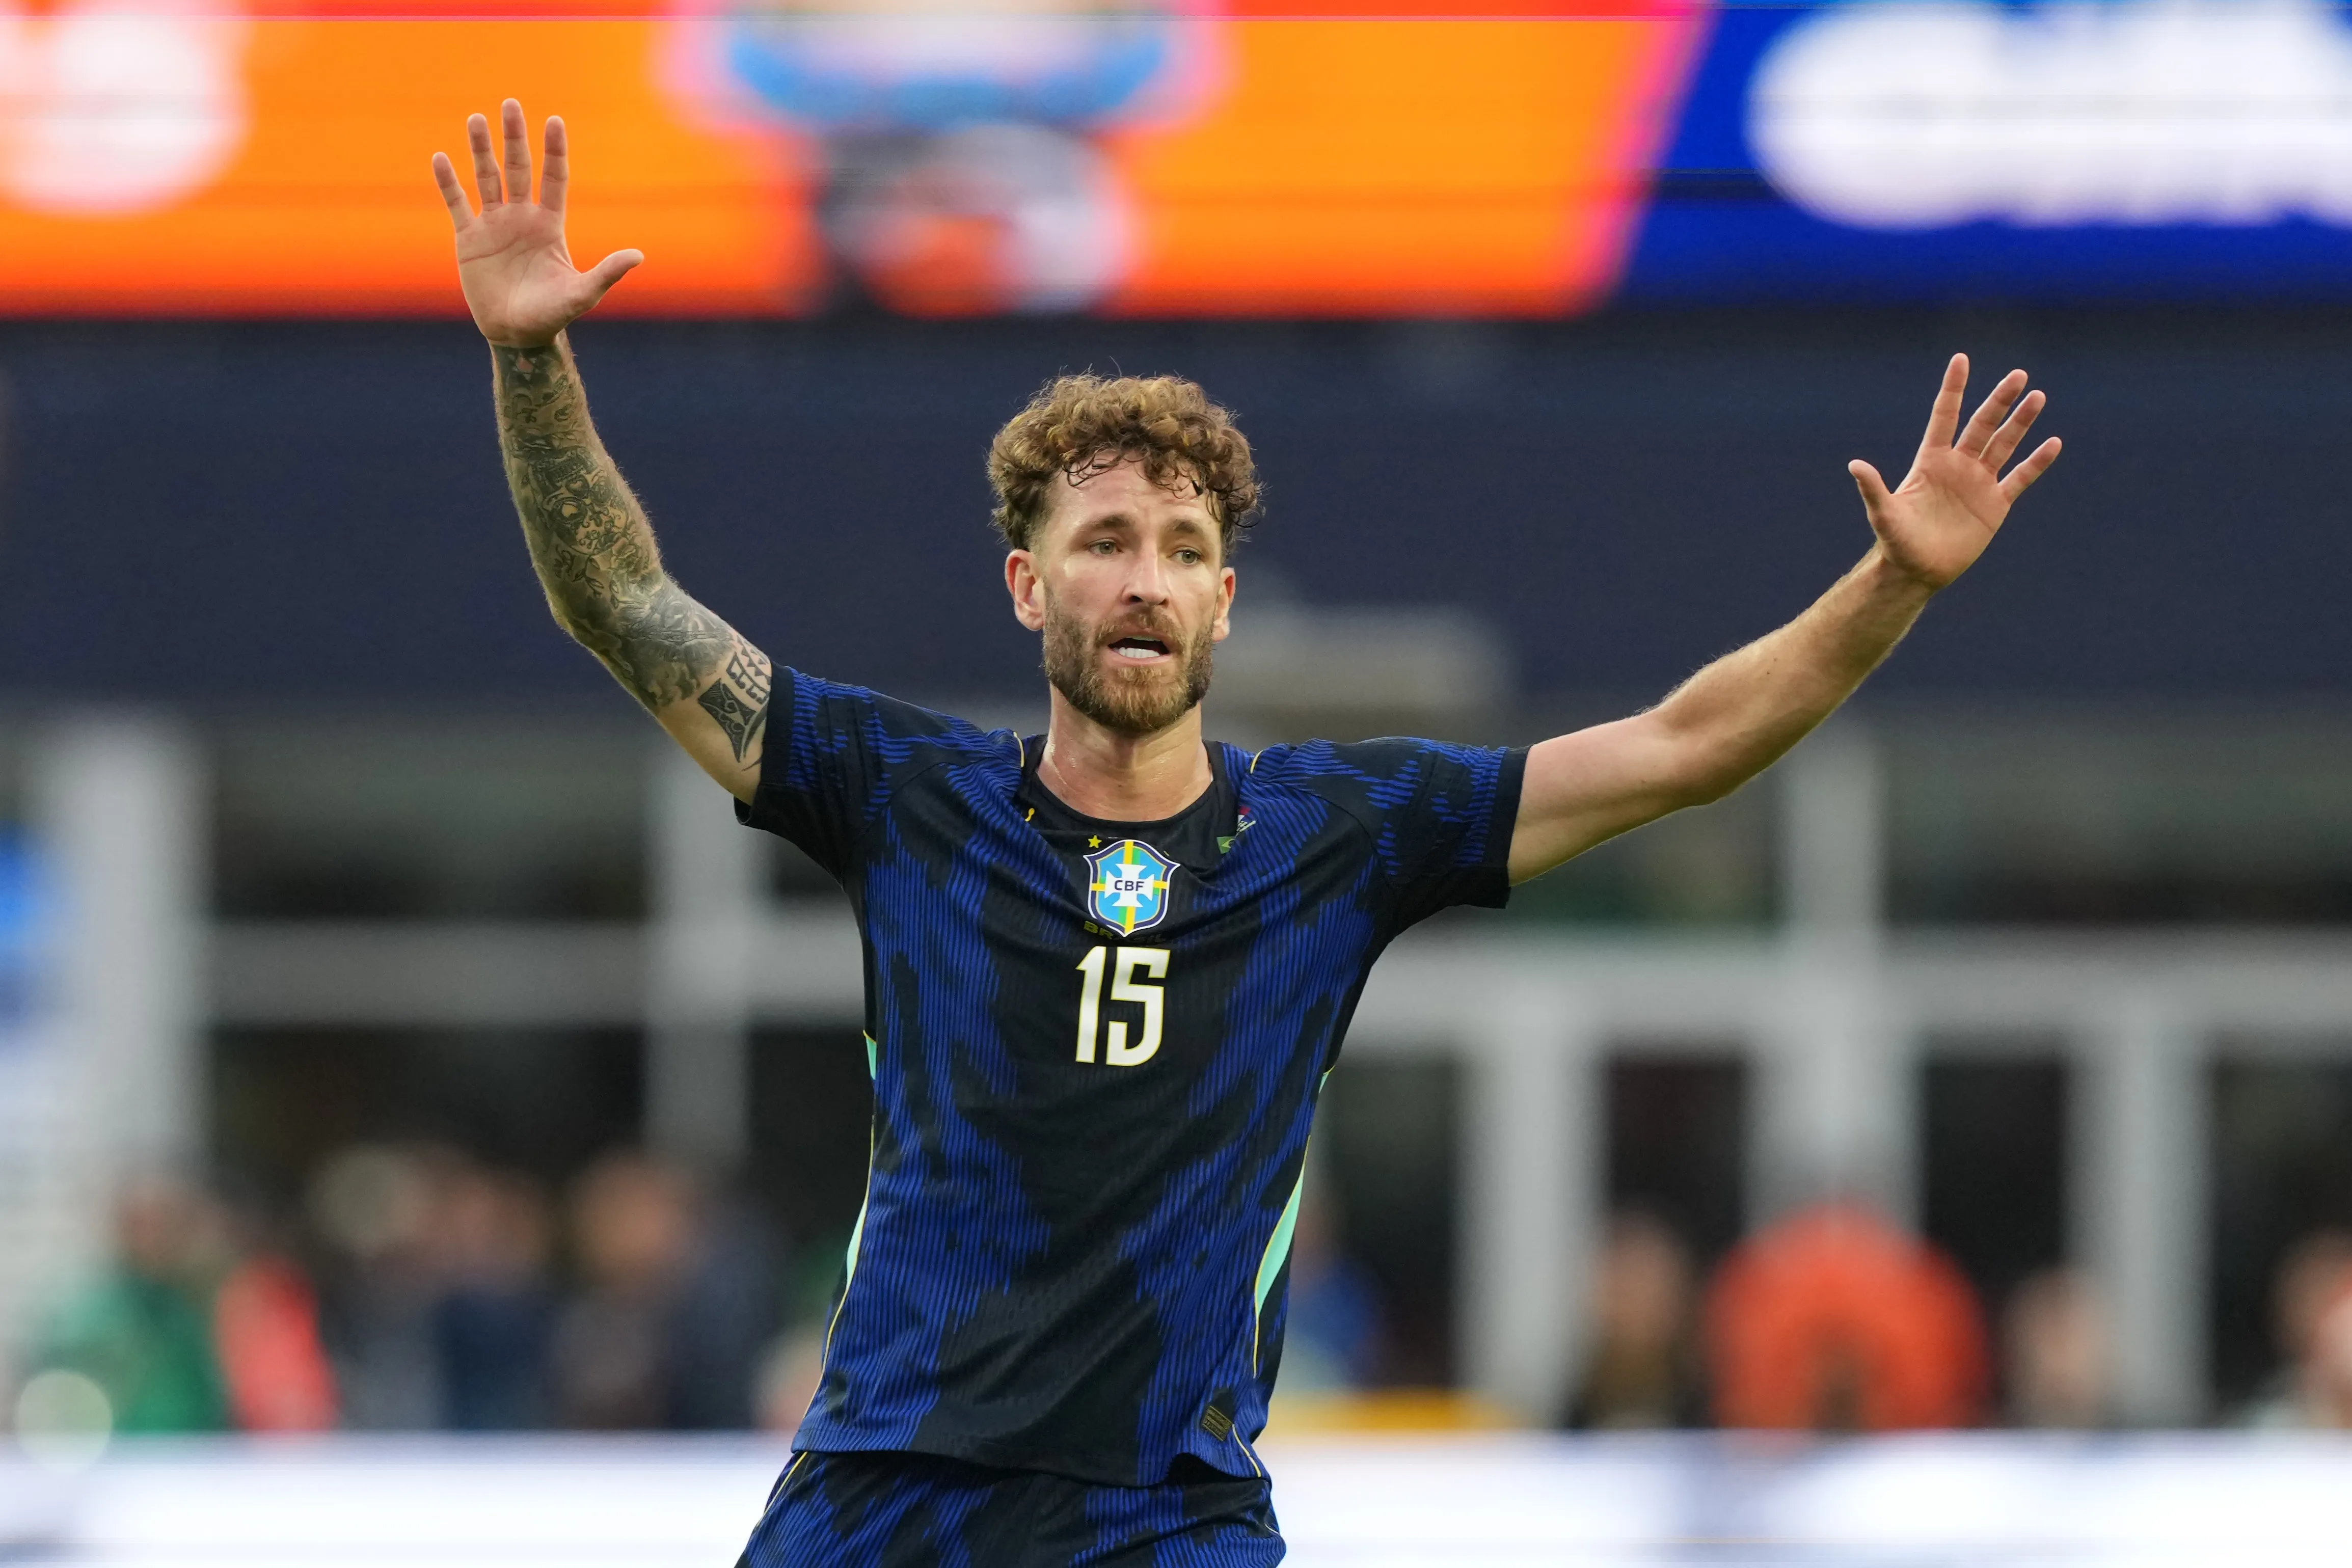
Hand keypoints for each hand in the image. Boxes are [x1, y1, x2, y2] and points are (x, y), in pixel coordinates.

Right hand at [432, 100, 641, 347]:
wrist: (517, 335)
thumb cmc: (552, 315)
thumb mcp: (582, 293)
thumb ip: (607, 272)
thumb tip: (639, 255)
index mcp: (549, 225)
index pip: (554, 178)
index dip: (554, 151)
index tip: (554, 120)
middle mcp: (522, 218)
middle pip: (518, 169)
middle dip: (514, 138)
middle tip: (511, 104)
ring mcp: (494, 225)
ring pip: (486, 178)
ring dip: (480, 149)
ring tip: (476, 119)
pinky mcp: (469, 238)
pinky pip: (457, 203)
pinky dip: (448, 182)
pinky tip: (440, 157)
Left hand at [1849, 354, 2060, 590]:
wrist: (1917, 570)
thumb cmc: (1896, 542)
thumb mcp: (1884, 514)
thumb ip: (1873, 488)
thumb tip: (1854, 465)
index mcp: (1931, 461)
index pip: (1944, 416)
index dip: (1953, 389)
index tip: (1961, 359)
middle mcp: (1957, 465)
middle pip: (1982, 424)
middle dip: (1999, 400)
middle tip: (2018, 375)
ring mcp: (1978, 482)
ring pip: (2004, 444)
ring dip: (2021, 422)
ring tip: (2037, 396)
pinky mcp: (1995, 504)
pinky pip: (2020, 477)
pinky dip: (2037, 461)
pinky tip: (2054, 442)